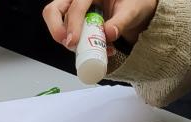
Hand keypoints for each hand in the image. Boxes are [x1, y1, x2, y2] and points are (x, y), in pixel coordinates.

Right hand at [42, 0, 157, 49]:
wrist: (136, 9)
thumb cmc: (134, 3)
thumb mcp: (132, 10)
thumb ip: (121, 21)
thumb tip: (108, 33)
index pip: (76, 6)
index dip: (73, 25)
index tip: (73, 41)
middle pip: (54, 10)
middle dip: (56, 29)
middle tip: (68, 44)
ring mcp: (74, 10)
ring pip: (56, 22)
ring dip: (67, 40)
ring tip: (86, 49)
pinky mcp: (74, 22)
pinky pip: (66, 34)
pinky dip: (75, 45)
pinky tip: (92, 48)